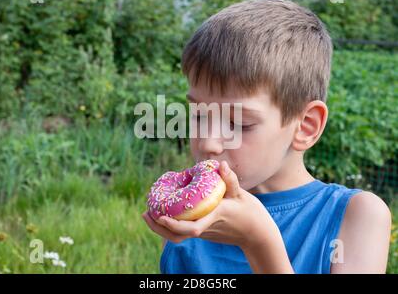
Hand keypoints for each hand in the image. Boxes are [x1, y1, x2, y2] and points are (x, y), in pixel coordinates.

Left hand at [142, 161, 277, 248]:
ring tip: (147, 214)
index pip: (191, 227)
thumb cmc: (251, 213)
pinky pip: (183, 233)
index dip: (173, 224)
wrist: (257, 235)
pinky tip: (162, 214)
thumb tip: (221, 164)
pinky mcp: (204, 234)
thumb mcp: (242, 194)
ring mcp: (204, 233)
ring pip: (178, 237)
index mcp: (214, 217)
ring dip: (160, 229)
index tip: (159, 216)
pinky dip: (170, 225)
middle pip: (178, 236)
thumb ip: (230, 180)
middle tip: (145, 213)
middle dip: (158, 228)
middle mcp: (206, 228)